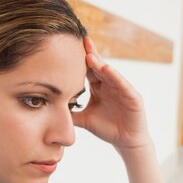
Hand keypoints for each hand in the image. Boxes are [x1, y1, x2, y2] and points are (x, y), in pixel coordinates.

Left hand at [73, 37, 151, 151]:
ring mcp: (122, 89)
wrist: (126, 142)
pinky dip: (115, 76)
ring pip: (109, 73)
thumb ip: (70, 113)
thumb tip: (49, 110)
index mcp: (98, 88)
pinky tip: (106, 69)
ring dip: (99, 64)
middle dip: (89, 54)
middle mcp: (110, 85)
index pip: (87, 70)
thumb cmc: (107, 129)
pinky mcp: (133, 96)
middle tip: (80, 40)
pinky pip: (123, 84)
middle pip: (98, 66)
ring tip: (89, 55)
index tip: (67, 48)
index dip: (78, 61)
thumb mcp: (84, 120)